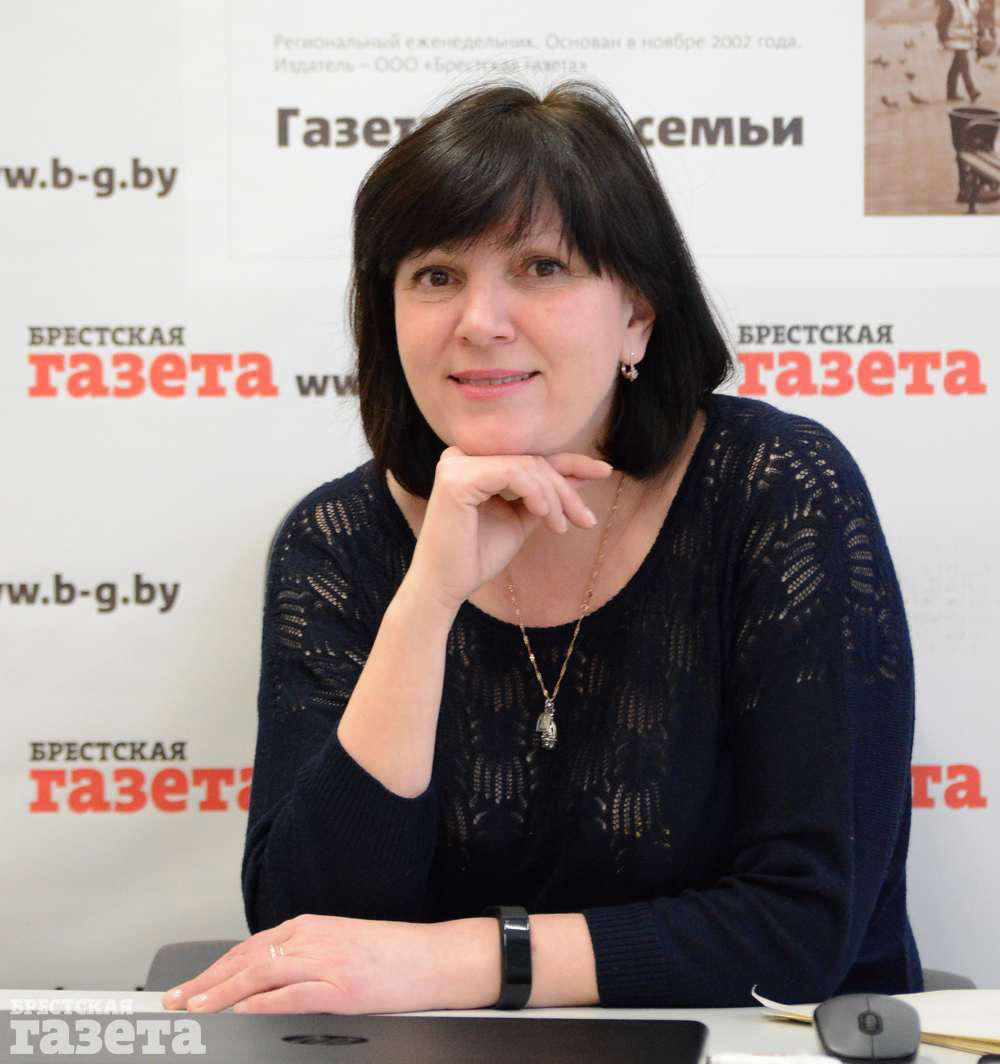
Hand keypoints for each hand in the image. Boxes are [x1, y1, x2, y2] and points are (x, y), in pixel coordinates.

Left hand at [160, 914, 487, 1014]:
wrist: (434, 958)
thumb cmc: (394, 956)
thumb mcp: (342, 947)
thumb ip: (306, 958)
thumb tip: (269, 983)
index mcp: (311, 926)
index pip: (250, 948)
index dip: (215, 968)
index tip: (191, 985)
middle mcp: (312, 937)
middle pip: (246, 959)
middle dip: (206, 982)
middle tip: (176, 1001)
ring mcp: (326, 960)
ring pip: (260, 975)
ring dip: (221, 994)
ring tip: (195, 1009)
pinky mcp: (341, 985)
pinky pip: (291, 994)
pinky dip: (261, 1003)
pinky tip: (240, 1013)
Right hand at [406, 447, 614, 616]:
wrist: (447, 586)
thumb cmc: (477, 556)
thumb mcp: (522, 518)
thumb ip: (545, 495)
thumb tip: (583, 473)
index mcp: (474, 464)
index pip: (530, 457)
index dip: (570, 462)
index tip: (605, 471)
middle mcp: (461, 457)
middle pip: (532, 462)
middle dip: (566, 490)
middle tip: (586, 520)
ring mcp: (456, 464)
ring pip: (526, 467)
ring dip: (554, 497)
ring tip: (562, 526)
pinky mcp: (456, 478)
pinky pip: (512, 474)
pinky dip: (535, 493)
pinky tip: (546, 515)